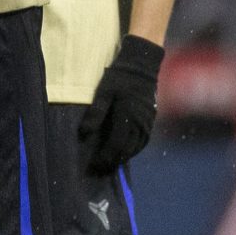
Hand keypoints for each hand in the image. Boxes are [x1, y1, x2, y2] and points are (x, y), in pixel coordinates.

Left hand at [76, 34, 162, 175]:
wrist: (141, 65)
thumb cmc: (119, 77)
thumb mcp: (103, 92)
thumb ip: (95, 113)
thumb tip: (84, 133)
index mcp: (127, 117)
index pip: (116, 145)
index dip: (105, 157)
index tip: (95, 164)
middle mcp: (140, 123)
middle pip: (127, 149)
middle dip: (113, 160)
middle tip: (101, 168)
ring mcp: (147, 121)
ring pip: (137, 147)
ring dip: (124, 156)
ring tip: (111, 162)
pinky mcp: (151, 118)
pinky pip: (144, 140)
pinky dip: (134, 148)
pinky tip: (126, 150)